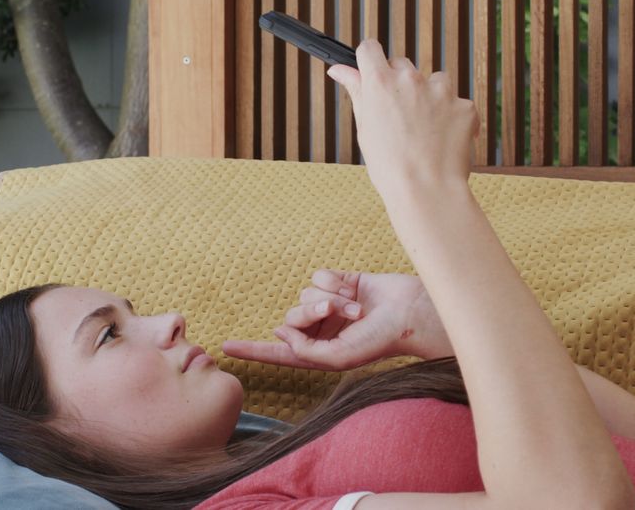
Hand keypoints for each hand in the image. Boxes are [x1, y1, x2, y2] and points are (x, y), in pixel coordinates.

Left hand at [221, 269, 451, 370]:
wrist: (409, 312)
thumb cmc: (379, 340)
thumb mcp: (338, 358)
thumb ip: (304, 351)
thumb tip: (280, 332)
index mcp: (319, 351)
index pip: (278, 351)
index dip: (252, 350)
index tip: (225, 348)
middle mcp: (322, 329)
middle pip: (292, 316)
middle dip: (310, 312)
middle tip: (337, 313)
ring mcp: (331, 304)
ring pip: (305, 293)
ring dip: (329, 297)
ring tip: (356, 307)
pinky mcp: (341, 282)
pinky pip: (319, 276)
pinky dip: (334, 281)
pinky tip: (354, 289)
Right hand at [326, 40, 477, 203]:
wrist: (425, 190)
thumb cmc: (389, 165)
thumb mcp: (364, 127)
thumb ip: (356, 91)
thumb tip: (339, 70)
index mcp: (380, 82)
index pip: (370, 48)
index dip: (369, 59)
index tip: (371, 71)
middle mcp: (410, 79)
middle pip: (402, 64)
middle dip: (399, 84)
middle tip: (399, 116)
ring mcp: (441, 91)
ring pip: (435, 80)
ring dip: (430, 96)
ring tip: (425, 130)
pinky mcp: (464, 106)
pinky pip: (458, 103)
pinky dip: (453, 117)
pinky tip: (444, 140)